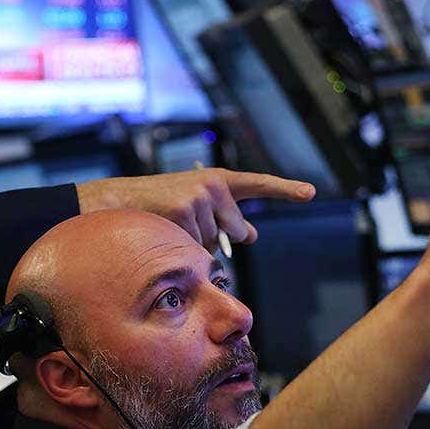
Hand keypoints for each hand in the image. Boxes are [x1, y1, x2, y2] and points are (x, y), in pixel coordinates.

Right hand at [77, 168, 314, 250]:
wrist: (119, 201)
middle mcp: (213, 186)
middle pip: (237, 232)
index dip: (285, 190)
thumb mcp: (198, 204)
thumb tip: (250, 235)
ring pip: (214, 244)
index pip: (258, 185)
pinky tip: (166, 230)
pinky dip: (182, 247)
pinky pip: (195, 247)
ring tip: (172, 224)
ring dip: (195, 243)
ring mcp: (199, 198)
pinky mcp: (184, 211)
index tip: (310, 193)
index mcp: (219, 181)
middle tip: (190, 223)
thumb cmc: (160, 205)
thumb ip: (225, 217)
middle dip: (220, 237)